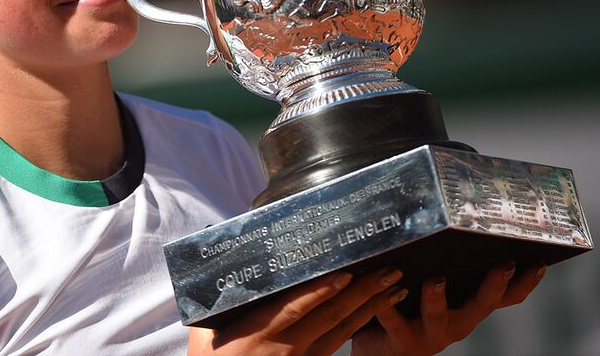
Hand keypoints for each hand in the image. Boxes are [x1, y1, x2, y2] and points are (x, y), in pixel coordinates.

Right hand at [188, 267, 409, 355]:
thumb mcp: (204, 332)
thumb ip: (216, 300)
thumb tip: (215, 253)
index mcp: (257, 334)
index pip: (295, 308)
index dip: (320, 291)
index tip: (345, 273)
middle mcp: (284, 349)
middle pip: (329, 318)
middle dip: (362, 293)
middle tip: (388, 271)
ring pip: (341, 332)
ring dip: (370, 308)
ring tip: (395, 288)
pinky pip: (338, 343)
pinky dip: (359, 325)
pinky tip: (376, 310)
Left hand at [350, 261, 546, 355]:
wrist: (382, 347)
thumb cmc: (411, 307)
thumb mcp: (434, 286)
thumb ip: (446, 262)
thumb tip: (452, 216)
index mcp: (468, 307)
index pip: (505, 297)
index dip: (525, 283)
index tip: (539, 262)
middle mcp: (457, 323)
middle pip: (482, 306)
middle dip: (493, 286)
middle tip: (503, 267)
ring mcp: (432, 334)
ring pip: (439, 316)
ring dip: (437, 298)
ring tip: (435, 281)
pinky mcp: (404, 341)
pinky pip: (394, 320)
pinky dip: (388, 304)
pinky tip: (385, 288)